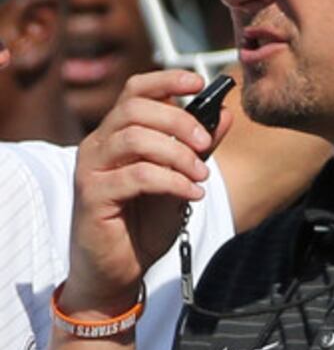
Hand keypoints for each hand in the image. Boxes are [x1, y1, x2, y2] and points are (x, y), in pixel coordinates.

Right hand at [61, 70, 223, 315]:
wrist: (118, 269)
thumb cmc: (144, 223)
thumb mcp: (180, 180)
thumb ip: (199, 148)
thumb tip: (225, 115)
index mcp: (117, 134)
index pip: (136, 90)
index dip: (167, 80)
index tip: (200, 82)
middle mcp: (99, 144)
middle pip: (135, 108)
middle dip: (179, 120)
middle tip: (206, 143)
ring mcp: (92, 168)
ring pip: (135, 138)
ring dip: (177, 154)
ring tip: (201, 174)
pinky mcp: (93, 195)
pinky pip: (137, 176)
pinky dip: (172, 181)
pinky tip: (192, 194)